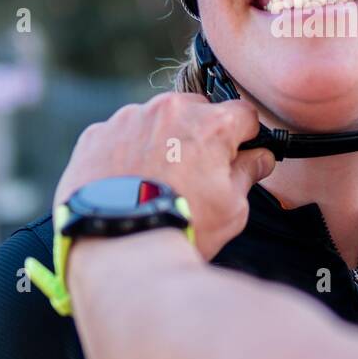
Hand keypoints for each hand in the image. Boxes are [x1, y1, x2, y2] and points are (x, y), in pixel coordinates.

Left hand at [55, 92, 274, 259]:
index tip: (237, 155)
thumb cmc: (182, 228)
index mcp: (210, 124)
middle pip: (197, 111)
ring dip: (162, 139)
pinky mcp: (97, 134)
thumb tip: (260, 158)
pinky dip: (127, 151)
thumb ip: (248, 174)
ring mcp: (128, 119)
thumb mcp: (232, 208)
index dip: (245, 137)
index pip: (243, 114)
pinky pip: (120, 135)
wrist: (119, 249)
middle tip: (193, 174)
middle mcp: (169, 110)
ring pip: (156, 119)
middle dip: (199, 135)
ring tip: (156, 181)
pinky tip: (128, 182)